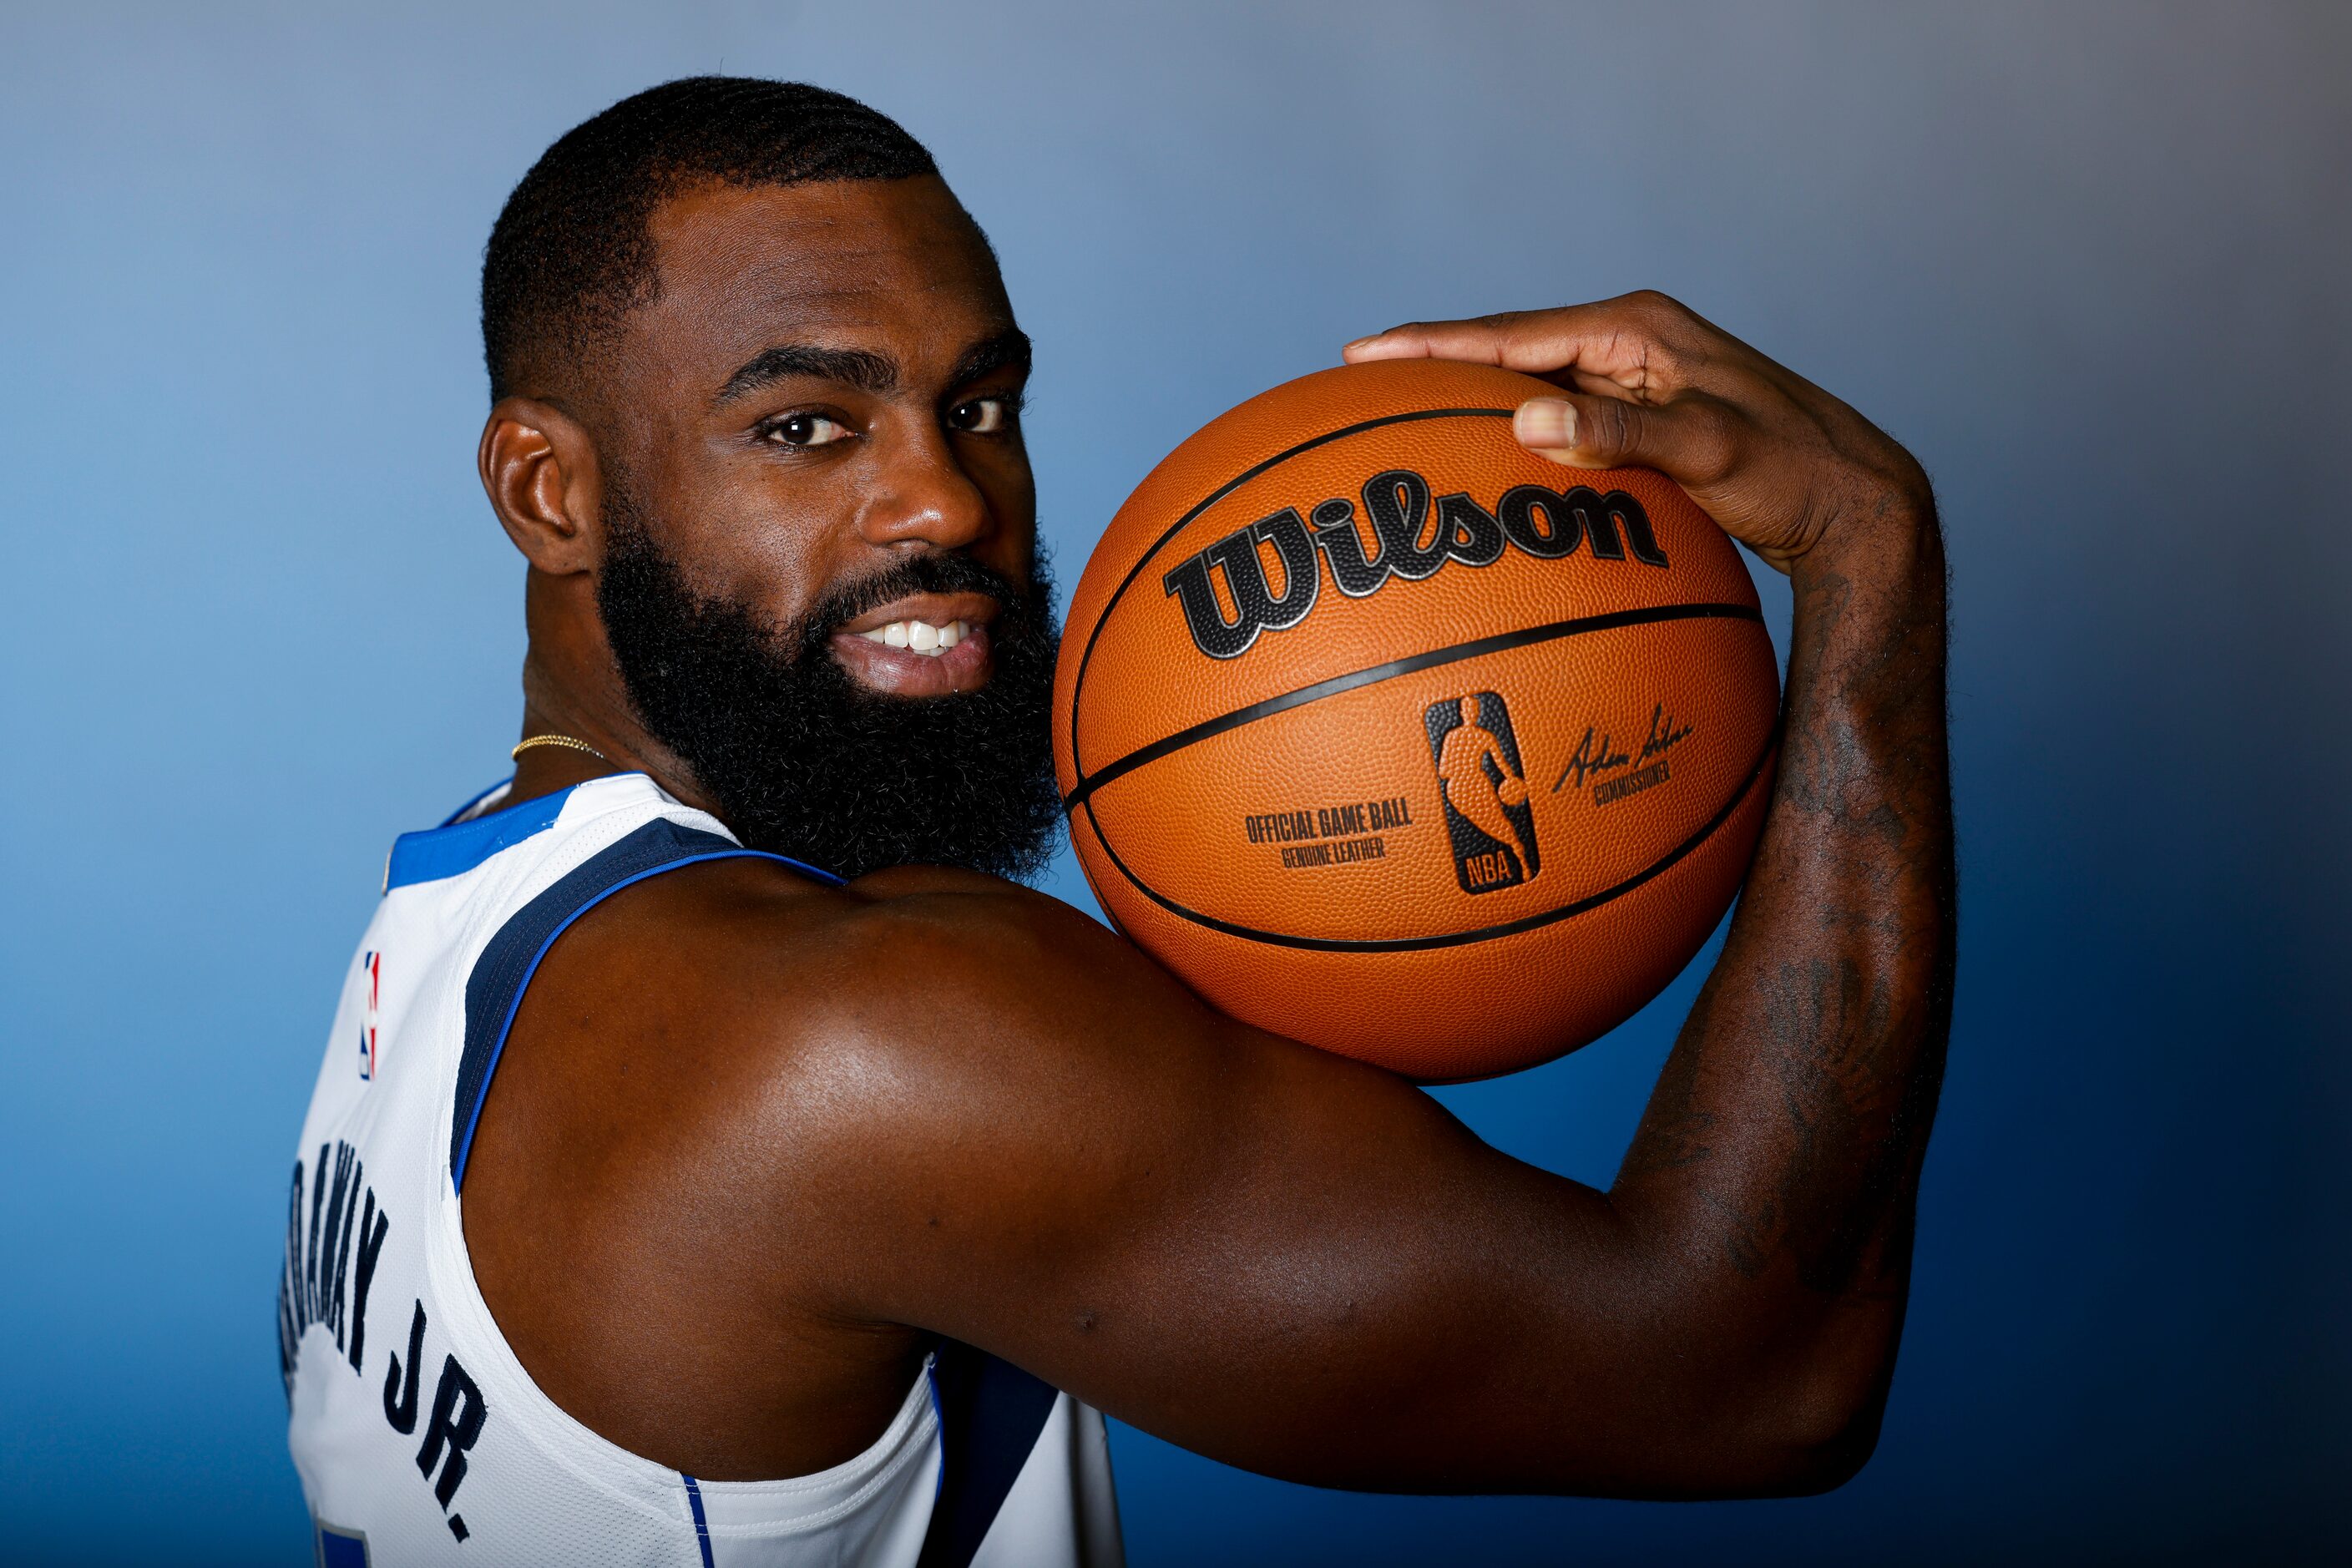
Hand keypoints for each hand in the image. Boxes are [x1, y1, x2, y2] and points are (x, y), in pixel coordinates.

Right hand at [1344, 291, 1930, 572]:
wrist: (1855, 504)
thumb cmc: (1794, 474)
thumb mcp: (1709, 451)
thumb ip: (1620, 434)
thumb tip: (1526, 418)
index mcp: (1638, 328)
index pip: (1513, 334)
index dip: (1433, 345)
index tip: (1364, 354)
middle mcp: (1631, 343)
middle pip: (1509, 347)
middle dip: (1432, 359)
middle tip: (1353, 373)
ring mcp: (1633, 382)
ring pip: (1528, 382)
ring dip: (1464, 394)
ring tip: (1393, 408)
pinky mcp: (1639, 420)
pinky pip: (1555, 419)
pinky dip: (1507, 429)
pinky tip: (1474, 454)